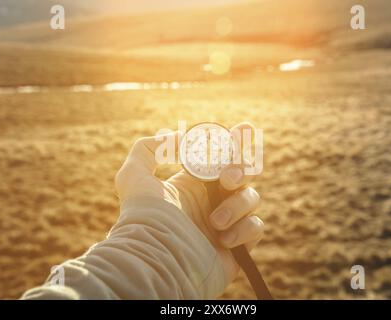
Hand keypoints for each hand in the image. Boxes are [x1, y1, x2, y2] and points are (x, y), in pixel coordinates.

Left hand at [115, 123, 263, 283]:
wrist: (155, 260)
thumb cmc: (143, 218)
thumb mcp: (134, 175)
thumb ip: (150, 147)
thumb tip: (178, 137)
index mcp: (194, 183)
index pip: (221, 156)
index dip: (235, 142)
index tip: (243, 129)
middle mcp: (212, 200)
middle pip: (244, 173)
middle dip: (242, 169)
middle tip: (227, 179)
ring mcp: (227, 222)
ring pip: (251, 198)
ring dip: (235, 205)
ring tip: (214, 222)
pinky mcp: (238, 245)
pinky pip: (257, 226)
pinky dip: (244, 229)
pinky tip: (222, 239)